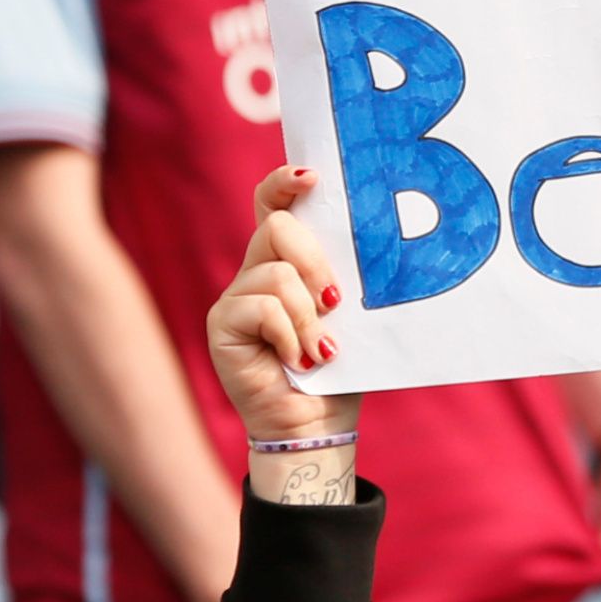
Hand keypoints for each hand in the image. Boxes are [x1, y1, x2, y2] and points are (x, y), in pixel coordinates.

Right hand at [208, 166, 358, 443]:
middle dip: (317, 262)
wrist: (318, 422)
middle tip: (336, 302)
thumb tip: (378, 242)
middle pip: (279, 229)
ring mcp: (235, 298)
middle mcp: (256, 273)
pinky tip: (300, 361)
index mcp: (288, 262)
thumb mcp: (353, 315)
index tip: (312, 178)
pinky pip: (262, 308)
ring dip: (309, 316)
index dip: (285, 183)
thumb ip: (348, 279)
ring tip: (322, 349)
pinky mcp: (222, 325)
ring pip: (277, 274)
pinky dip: (291, 336)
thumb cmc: (342, 368)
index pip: (275, 206)